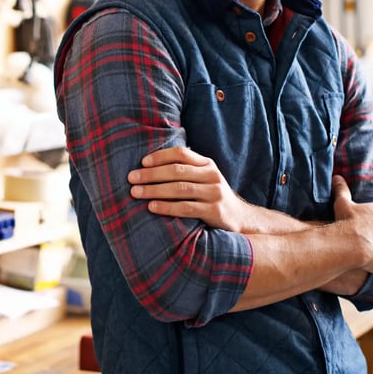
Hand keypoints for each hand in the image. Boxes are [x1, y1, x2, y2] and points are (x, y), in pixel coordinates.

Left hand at [127, 146, 255, 232]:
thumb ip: (186, 170)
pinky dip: (167, 207)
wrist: (241, 219)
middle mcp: (212, 175)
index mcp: (207, 164)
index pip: (181, 154)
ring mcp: (214, 193)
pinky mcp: (215, 211)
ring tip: (135, 192)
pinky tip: (151, 207)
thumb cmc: (212, 197)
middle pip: (177, 171)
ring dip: (154, 190)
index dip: (160, 156)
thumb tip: (149, 165)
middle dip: (151, 174)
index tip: (142, 162)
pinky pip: (186, 208)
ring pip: (180, 188)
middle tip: (131, 178)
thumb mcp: (204, 179)